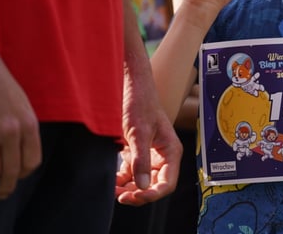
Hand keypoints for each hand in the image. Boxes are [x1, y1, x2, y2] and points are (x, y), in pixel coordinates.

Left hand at [115, 63, 182, 205]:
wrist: (130, 84)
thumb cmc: (140, 103)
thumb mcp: (139, 132)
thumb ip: (141, 160)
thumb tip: (143, 186)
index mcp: (171, 151)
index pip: (166, 183)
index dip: (152, 195)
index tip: (134, 197)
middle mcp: (163, 155)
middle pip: (154, 185)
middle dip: (138, 194)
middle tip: (120, 196)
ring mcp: (149, 154)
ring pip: (141, 181)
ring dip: (129, 188)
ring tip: (113, 190)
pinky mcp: (136, 151)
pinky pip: (131, 172)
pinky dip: (122, 179)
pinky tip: (112, 180)